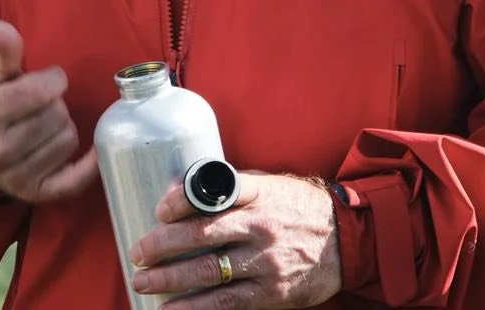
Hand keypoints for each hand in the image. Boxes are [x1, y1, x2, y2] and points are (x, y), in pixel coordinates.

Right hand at [0, 20, 96, 203]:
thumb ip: (4, 53)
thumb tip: (2, 26)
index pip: (43, 90)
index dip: (53, 80)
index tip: (48, 80)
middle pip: (58, 115)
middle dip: (55, 104)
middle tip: (41, 106)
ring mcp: (16, 178)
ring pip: (68, 139)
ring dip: (64, 128)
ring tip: (46, 125)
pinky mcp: (34, 194)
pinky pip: (74, 180)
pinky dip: (89, 165)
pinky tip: (93, 152)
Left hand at [128, 171, 340, 308]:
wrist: (347, 239)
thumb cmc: (298, 208)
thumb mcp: (270, 187)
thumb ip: (231, 190)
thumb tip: (180, 192)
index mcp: (259, 193)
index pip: (214, 193)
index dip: (181, 202)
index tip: (159, 210)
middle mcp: (261, 225)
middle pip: (202, 234)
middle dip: (163, 244)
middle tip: (138, 251)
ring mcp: (266, 261)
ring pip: (208, 270)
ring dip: (169, 278)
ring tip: (143, 281)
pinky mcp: (270, 291)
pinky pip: (225, 302)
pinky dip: (194, 308)